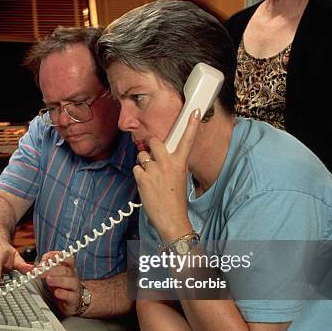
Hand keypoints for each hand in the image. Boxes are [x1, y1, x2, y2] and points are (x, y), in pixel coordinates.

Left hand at [39, 251, 81, 316]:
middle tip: (40, 271)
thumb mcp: (48, 276)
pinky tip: (56, 292)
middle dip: (52, 269)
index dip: (56, 257)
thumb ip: (37, 270)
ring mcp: (74, 287)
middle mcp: (73, 276)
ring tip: (48, 280)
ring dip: (58, 280)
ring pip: (70, 281)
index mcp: (68, 268)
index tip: (45, 259)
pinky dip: (64, 293)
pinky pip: (71, 295)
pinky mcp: (74, 299)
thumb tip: (25, 267)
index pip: (66, 258)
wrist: (69, 304)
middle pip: (65, 270)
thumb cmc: (59, 287)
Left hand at [133, 110, 200, 240]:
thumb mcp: (179, 179)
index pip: (187, 140)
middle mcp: (167, 163)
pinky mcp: (142, 178)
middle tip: (151, 154)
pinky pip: (136, 168)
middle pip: (154, 142)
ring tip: (150, 176)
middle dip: (150, 145)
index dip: (192, 125)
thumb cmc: (175, 201)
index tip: (195, 111)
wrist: (171, 219)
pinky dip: (139, 175)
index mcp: (180, 163)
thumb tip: (159, 157)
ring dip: (143, 162)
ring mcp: (154, 170)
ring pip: (142, 155)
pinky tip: (146, 184)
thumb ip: (171, 165)